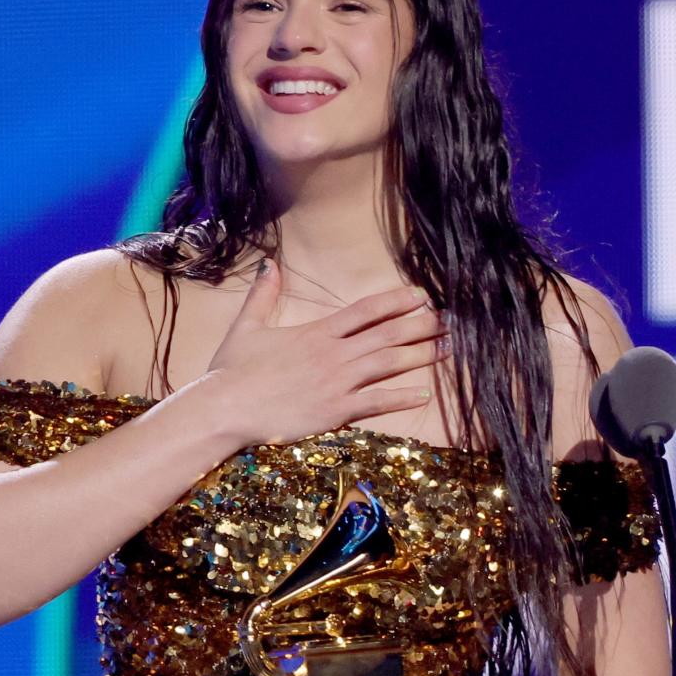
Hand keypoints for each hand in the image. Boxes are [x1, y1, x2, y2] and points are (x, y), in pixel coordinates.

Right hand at [206, 259, 451, 447]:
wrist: (225, 408)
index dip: (397, 301)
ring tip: (447, 349)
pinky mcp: (335, 411)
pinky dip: (401, 398)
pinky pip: (376, 403)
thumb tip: (269, 264)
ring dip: (421, 355)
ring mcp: (337, 383)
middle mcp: (333, 353)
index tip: (421, 295)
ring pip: (389, 364)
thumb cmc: (232, 371)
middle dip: (422, 326)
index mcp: (317, 332)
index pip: (366, 310)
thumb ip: (264, 295)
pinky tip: (424, 394)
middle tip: (450, 321)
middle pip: (387, 334)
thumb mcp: (247, 327)